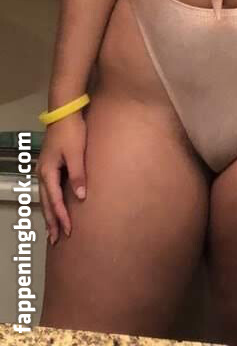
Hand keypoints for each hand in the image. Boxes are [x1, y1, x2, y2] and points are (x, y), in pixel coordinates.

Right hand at [36, 113, 87, 244]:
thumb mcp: (76, 154)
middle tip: (55, 239)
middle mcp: (42, 172)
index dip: (61, 216)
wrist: (65, 111)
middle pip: (46, 202)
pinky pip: (48, 188)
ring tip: (52, 229)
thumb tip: (80, 198)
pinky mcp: (50, 164)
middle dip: (50, 221)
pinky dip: (50, 200)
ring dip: (49, 213)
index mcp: (48, 172)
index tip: (68, 231)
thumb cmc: (71, 131)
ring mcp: (44, 168)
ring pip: (45, 197)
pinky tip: (54, 205)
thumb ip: (78, 176)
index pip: (55, 200)